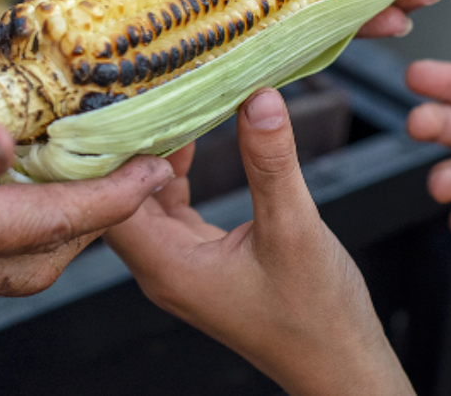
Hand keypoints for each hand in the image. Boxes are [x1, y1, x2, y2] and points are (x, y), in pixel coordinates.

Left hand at [104, 90, 411, 395]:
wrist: (339, 361)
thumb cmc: (315, 313)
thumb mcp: (294, 228)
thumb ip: (271, 163)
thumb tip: (258, 99)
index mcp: (168, 267)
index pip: (111, 200)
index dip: (113, 149)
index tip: (126, 97)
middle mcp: (164, 269)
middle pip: (122, 198)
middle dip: (132, 144)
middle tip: (145, 89)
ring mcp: (182, 268)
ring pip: (148, 203)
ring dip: (156, 159)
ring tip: (170, 108)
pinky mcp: (204, 264)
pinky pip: (174, 213)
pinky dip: (178, 178)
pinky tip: (195, 146)